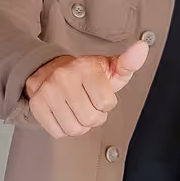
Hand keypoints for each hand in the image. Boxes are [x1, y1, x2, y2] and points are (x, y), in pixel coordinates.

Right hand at [25, 41, 148, 138]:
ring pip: (75, 129)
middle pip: (90, 119)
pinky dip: (64, 129)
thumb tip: (142, 48)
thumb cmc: (85, 73)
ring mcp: (48, 92)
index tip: (99, 94)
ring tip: (76, 109)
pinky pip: (58, 132)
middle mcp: (64, 78)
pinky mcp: (37, 105)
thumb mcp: (110, 67)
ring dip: (79, 125)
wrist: (49, 70)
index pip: (106, 104)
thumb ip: (129, 62)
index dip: (106, 104)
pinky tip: (64, 114)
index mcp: (85, 68)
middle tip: (88, 104)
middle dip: (93, 116)